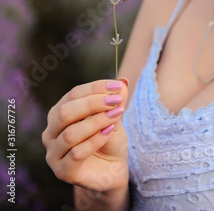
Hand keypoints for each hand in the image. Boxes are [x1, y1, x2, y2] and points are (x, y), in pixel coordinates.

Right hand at [42, 78, 128, 192]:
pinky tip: (109, 132)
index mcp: (59, 112)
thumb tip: (123, 81)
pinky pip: (76, 153)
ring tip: (116, 115)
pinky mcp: (62, 171)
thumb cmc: (109, 139)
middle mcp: (51, 131)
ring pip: (71, 133)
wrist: (112, 170)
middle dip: (93, 103)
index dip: (95, 88)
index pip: (73, 94)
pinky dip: (95, 140)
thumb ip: (116, 101)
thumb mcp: (114, 116)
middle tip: (116, 100)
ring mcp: (53, 153)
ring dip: (96, 122)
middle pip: (66, 112)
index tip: (117, 86)